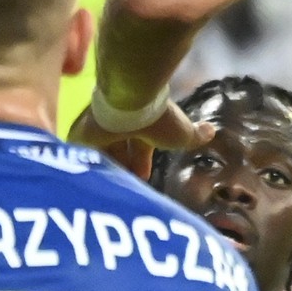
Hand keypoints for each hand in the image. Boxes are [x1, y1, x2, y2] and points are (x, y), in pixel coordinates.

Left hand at [72, 88, 209, 177]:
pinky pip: (82, 155)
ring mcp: (98, 127)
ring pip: (102, 153)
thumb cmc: (159, 118)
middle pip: (119, 150)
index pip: (140, 145)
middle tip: (128, 187)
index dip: (142, 162)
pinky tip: (93, 183)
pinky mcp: (80, 133)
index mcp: (141, 122)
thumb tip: (211, 131)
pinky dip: (88, 168)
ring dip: (109, 169)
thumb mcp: (182, 132)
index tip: (144, 178)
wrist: (129, 101)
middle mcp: (120, 123)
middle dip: (125, 168)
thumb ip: (195, 135)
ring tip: (113, 189)